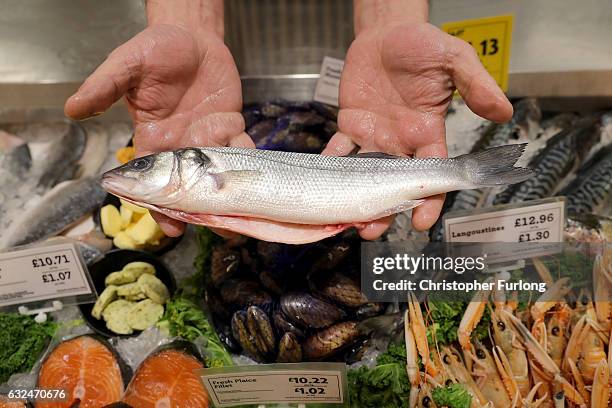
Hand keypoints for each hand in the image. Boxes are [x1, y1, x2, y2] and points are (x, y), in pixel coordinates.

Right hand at [65, 24, 252, 236]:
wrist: (191, 36)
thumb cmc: (156, 49)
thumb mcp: (126, 65)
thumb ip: (104, 87)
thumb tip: (72, 109)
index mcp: (154, 141)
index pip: (155, 182)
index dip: (161, 206)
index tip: (171, 228)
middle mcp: (182, 147)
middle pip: (191, 187)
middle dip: (202, 210)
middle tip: (215, 230)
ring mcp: (209, 139)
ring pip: (219, 174)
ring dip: (230, 194)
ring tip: (240, 217)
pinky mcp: (231, 125)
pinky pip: (241, 148)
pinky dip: (248, 161)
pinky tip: (254, 177)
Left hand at [323, 21, 511, 238]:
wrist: (386, 32)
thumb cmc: (423, 45)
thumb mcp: (454, 59)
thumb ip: (476, 85)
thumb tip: (505, 112)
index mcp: (427, 132)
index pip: (431, 175)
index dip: (428, 200)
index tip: (421, 223)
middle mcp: (400, 142)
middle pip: (394, 184)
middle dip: (385, 209)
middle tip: (372, 230)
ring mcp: (374, 136)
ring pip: (365, 175)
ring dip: (355, 196)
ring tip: (347, 219)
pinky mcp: (351, 124)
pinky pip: (339, 149)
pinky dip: (330, 164)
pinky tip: (321, 180)